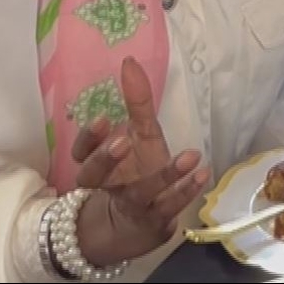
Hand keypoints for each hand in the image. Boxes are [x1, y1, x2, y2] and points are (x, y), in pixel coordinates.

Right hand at [67, 56, 210, 267]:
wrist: (138, 223)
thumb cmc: (136, 170)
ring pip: (138, 195)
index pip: (80, 152)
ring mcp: (131, 205)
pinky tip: (202, 172)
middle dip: (104, 159)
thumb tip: (130, 60)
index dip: (88, 139)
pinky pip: (168, 208)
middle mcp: (108, 186)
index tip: (102, 118)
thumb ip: (136, 101)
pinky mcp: (154, 221)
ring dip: (162, 176)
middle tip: (122, 140)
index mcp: (97, 164)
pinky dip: (186, 190)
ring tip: (190, 155)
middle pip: (92, 176)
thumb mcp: (139, 134)